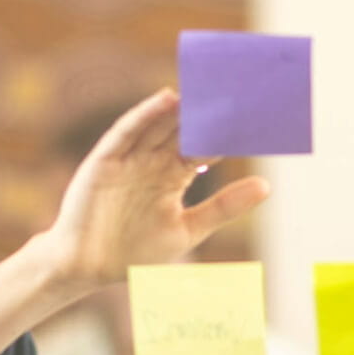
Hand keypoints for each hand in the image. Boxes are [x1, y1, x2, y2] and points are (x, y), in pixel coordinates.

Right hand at [38, 89, 269, 291]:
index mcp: (173, 176)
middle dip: (206, 112)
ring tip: (207, 87)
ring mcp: (129, 158)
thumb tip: (266, 186)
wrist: (87, 267)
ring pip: (159, 125)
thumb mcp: (188, 229)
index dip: (227, 132)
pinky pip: (127, 132)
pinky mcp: (106, 160)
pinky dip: (146, 114)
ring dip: (181, 107)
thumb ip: (224, 207)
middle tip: (235, 89)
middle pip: (183, 130)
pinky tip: (166, 100)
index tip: (255, 114)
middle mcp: (153, 161)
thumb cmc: (135, 252)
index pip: (205, 147)